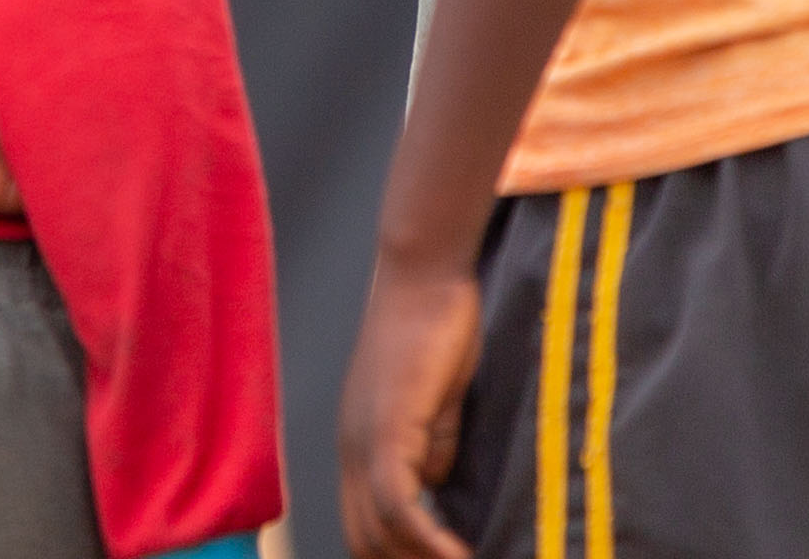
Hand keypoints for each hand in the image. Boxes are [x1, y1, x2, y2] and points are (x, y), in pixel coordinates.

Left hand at [339, 251, 486, 558]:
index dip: (398, 556)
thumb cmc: (436, 332)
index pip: (362, 525)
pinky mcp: (387, 427)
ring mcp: (363, 438)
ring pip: (377, 529)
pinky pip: (397, 501)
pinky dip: (427, 538)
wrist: (424, 278)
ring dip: (421, 557)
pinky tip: (458, 553)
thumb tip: (436, 488)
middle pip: (364, 538)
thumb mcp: (435, 408)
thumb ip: (431, 449)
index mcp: (359, 444)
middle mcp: (351, 446)